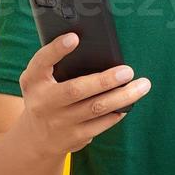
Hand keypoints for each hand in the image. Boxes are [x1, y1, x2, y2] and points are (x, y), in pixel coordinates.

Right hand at [19, 32, 150, 155]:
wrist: (35, 138)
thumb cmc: (45, 96)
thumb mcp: (40, 80)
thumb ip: (57, 64)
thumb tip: (94, 48)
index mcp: (33, 81)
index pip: (41, 62)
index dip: (56, 49)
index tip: (74, 37)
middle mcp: (43, 102)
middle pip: (76, 90)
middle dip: (105, 80)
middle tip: (128, 70)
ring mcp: (59, 122)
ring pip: (96, 108)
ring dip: (123, 96)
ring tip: (142, 85)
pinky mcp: (74, 137)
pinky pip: (101, 124)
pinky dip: (117, 112)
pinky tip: (129, 103)